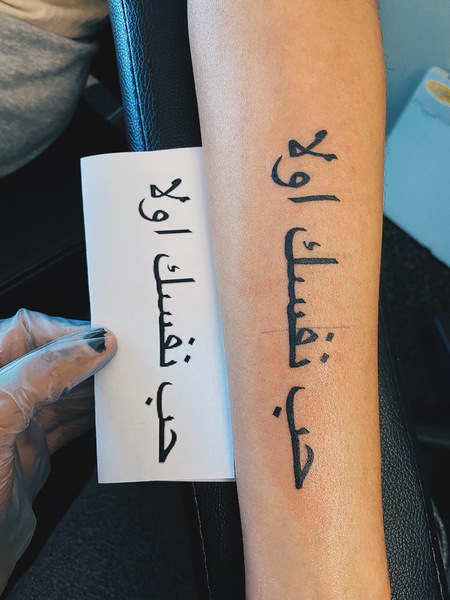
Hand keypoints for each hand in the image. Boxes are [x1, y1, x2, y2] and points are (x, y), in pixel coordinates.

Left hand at [0, 309, 116, 592]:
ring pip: (61, 393)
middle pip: (48, 360)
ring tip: (122, 384)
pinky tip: (108, 416)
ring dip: (93, 388)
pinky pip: (67, 426)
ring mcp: (12, 428)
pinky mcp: (29, 456)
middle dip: (86, 356)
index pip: (24, 332)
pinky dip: (92, 419)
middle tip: (122, 359)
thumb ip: (39, 376)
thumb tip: (89, 345)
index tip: (104, 338)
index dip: (65, 330)